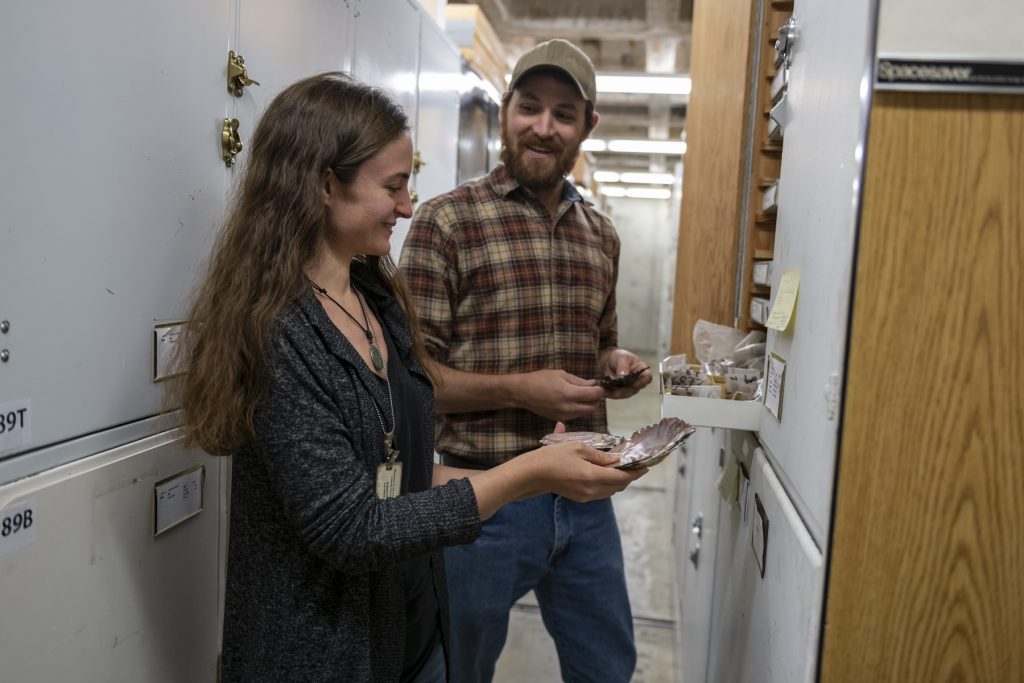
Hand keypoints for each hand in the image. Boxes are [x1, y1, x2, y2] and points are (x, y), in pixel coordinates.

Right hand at [513, 369, 605, 420]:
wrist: (522, 393)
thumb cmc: (540, 379)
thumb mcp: (560, 374)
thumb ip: (579, 381)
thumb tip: (594, 384)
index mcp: (568, 394)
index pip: (594, 395)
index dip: (600, 390)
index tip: (600, 385)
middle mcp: (568, 408)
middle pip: (593, 407)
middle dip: (596, 399)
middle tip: (592, 390)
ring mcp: (564, 416)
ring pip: (585, 413)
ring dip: (588, 405)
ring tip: (582, 395)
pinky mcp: (559, 419)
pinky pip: (576, 415)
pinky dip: (579, 409)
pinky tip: (573, 401)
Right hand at [519, 441, 646, 501]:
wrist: (532, 474)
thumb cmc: (554, 457)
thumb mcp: (578, 448)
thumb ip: (600, 455)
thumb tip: (616, 460)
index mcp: (593, 477)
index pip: (622, 478)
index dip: (635, 473)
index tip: (645, 467)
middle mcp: (592, 490)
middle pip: (618, 487)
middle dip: (628, 477)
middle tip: (633, 465)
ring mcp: (585, 496)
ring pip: (610, 491)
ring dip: (618, 481)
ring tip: (620, 468)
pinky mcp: (579, 498)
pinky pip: (600, 492)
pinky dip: (607, 484)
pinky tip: (604, 473)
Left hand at [599, 349, 652, 398]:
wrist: (607, 359)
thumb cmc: (618, 356)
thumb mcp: (621, 357)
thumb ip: (623, 366)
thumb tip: (624, 376)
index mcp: (641, 370)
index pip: (647, 377)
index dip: (642, 382)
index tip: (634, 384)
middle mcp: (637, 380)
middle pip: (635, 389)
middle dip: (626, 391)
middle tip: (617, 391)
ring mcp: (628, 387)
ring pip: (625, 394)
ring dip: (617, 394)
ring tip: (607, 392)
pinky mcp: (619, 390)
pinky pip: (616, 394)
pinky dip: (610, 394)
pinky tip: (604, 392)